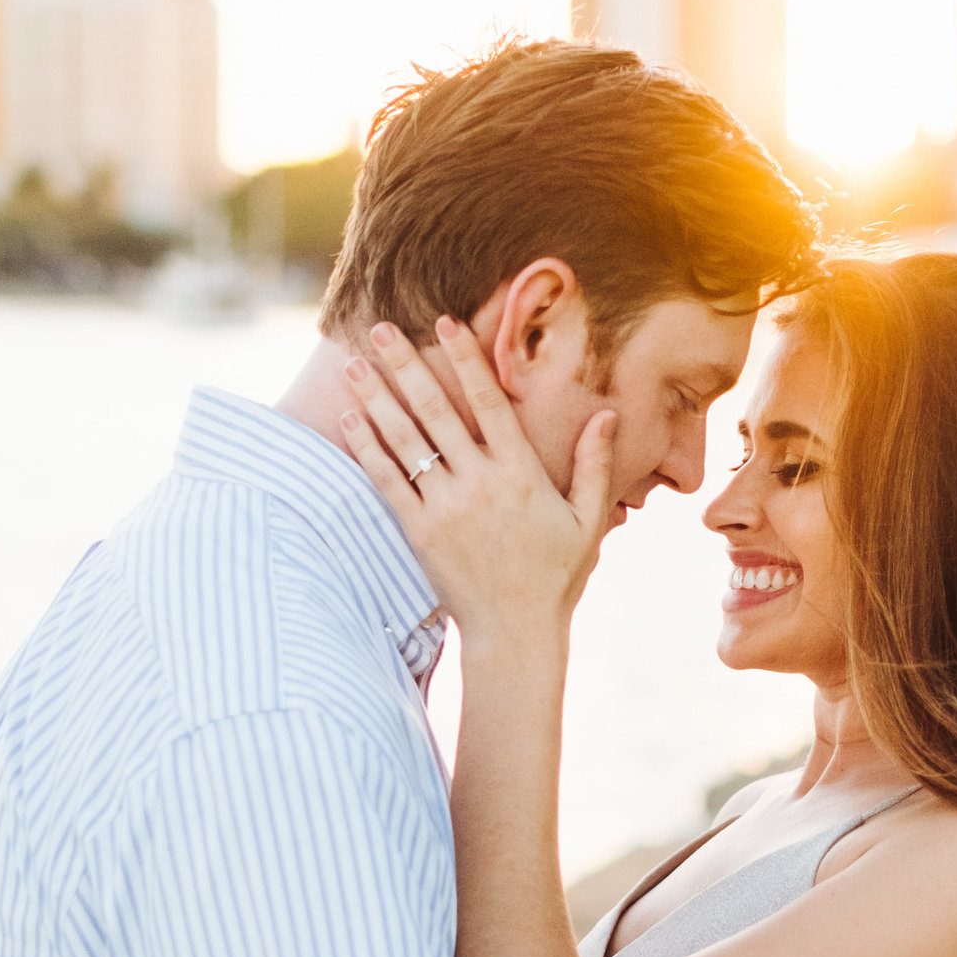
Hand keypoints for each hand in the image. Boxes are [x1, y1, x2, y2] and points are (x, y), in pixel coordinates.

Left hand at [336, 318, 616, 639]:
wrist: (516, 633)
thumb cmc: (556, 578)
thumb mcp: (587, 521)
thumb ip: (593, 465)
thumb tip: (605, 416)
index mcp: (521, 473)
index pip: (490, 401)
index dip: (465, 359)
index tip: (446, 323)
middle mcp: (481, 483)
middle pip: (437, 410)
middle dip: (405, 365)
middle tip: (379, 329)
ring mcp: (446, 507)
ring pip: (406, 441)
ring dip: (377, 398)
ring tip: (353, 366)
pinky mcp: (419, 532)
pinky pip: (387, 482)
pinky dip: (367, 449)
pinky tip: (350, 420)